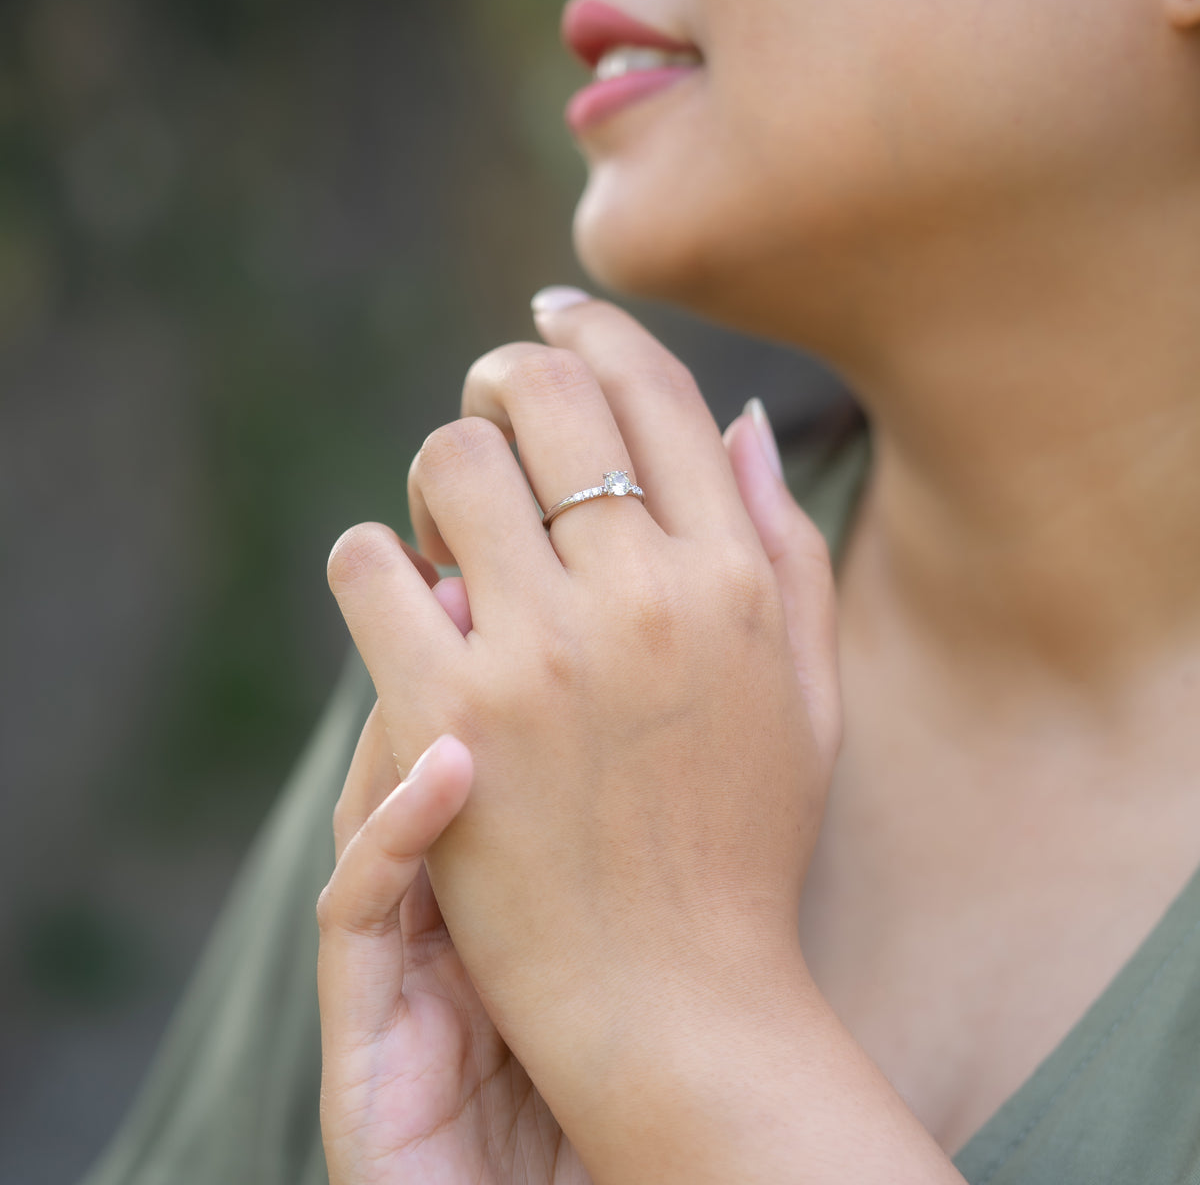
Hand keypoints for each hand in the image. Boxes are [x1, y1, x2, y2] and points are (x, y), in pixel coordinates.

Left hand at [326, 299, 840, 1176]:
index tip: (553, 312)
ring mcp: (545, 654)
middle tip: (487, 415)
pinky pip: (371, 565)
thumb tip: (744, 417)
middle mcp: (646, 594)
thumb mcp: (806, 692)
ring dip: (437, 471)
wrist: (674, 1000)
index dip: (595, 328)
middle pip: (544, 394)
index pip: (653, 390)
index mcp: (734, 577)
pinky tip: (397, 588)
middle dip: (503, 377)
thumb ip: (786, 546)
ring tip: (445, 525)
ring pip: (452, 459)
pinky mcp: (451, 716)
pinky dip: (370, 559)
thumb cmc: (741, 842)